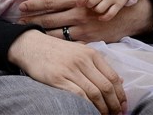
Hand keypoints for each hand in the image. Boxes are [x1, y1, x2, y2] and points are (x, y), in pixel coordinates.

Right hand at [8, 30, 126, 114]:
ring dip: (102, 109)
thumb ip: (98, 64)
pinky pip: (79, 96)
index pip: (114, 78)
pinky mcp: (58, 78)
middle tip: (115, 114)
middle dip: (114, 105)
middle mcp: (82, 60)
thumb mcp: (79, 51)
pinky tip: (89, 111)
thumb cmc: (55, 51)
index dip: (121, 95)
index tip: (122, 106)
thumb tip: (120, 80)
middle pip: (106, 88)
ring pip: (95, 93)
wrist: (30, 45)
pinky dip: (88, 106)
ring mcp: (70, 69)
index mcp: (91, 53)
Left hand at [18, 0, 152, 42]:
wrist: (133, 14)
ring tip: (27, 33)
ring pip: (57, 33)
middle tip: (17, 22)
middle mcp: (79, 15)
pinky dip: (58, 44)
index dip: (34, 5)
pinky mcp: (91, 40)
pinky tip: (47, 44)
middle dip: (32, 20)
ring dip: (41, 33)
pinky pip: (70, 44)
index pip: (50, 2)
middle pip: (50, 19)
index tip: (20, 6)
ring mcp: (85, 29)